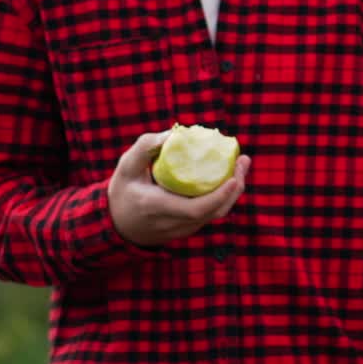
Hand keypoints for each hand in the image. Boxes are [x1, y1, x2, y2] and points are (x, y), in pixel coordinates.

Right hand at [106, 131, 249, 245]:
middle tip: (243, 160)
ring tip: (242, 164)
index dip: (218, 196)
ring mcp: (182, 230)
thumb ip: (145, 147)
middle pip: (213, 211)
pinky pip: (211, 213)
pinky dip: (224, 195)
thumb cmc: (124, 190)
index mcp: (155, 207)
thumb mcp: (126, 166)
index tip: (233, 177)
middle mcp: (172, 223)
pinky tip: (229, 175)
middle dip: (234, 188)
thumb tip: (174, 133)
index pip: (194, 209)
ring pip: (216, 214)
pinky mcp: (189, 229)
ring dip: (233, 190)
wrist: (119, 225)